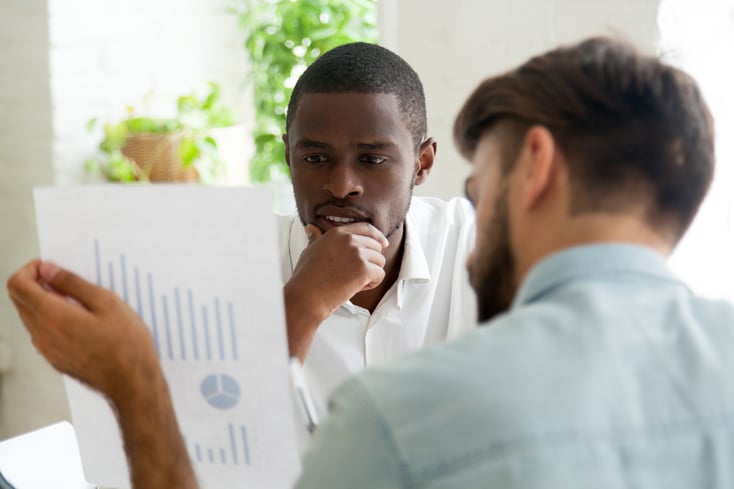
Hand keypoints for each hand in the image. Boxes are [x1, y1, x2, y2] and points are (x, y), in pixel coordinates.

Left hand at [7, 260, 198, 488]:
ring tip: (76, 300)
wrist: (132, 383)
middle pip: (19, 300)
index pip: (18, 285)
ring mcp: (47, 349)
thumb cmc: (126, 345)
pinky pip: (42, 332)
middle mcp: (42, 333)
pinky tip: (79, 319)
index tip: (49, 267)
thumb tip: (48, 270)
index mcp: (51, 315)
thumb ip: (72, 283)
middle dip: (35, 283)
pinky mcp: (55, 359)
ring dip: (43, 301)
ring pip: (29, 316)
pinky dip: (51, 319)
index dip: (29, 269)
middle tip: (63, 279)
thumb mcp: (106, 302)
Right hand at [284, 222, 387, 359]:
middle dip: (371, 261)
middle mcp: (349, 240)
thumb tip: (312, 229)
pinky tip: (356, 287)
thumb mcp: (311, 250)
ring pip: (380, 262)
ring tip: (353, 282)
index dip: (377, 237)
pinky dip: (372, 284)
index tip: (383, 244)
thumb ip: (318, 238)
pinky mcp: (364, 269)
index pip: (366, 228)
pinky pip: (380, 275)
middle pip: (376, 246)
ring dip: (371, 274)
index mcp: (338, 233)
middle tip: (355, 273)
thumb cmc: (306, 277)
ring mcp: (358, 254)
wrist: (307, 296)